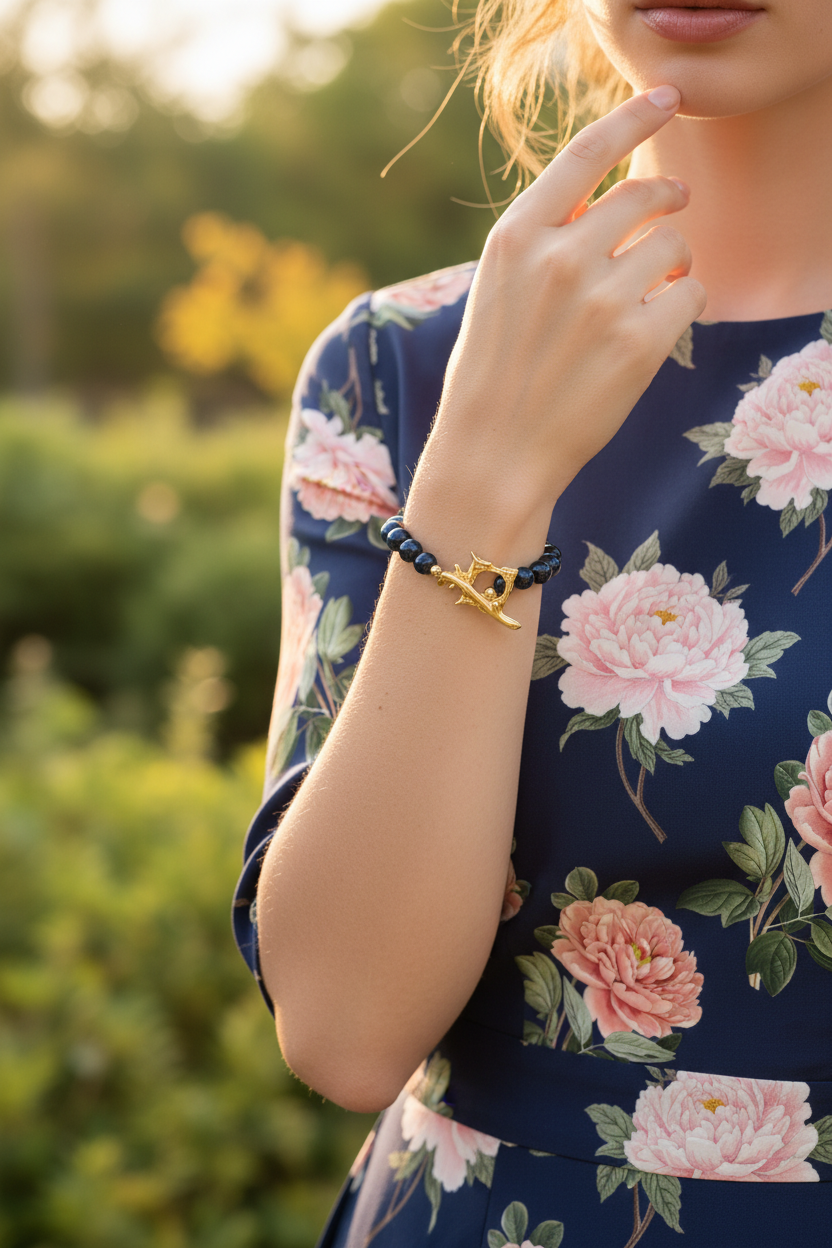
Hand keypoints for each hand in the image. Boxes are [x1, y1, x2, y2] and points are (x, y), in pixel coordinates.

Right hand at [427, 85, 706, 518]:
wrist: (492, 455)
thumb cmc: (493, 376)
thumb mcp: (497, 290)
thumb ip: (545, 240)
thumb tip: (614, 203)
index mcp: (515, 238)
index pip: (584, 152)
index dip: (632, 117)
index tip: (665, 100)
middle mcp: (558, 257)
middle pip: (642, 195)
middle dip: (667, 198)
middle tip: (674, 207)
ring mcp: (600, 299)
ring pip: (674, 243)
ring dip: (673, 261)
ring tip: (653, 288)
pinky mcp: (638, 342)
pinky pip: (691, 293)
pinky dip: (684, 303)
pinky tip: (658, 326)